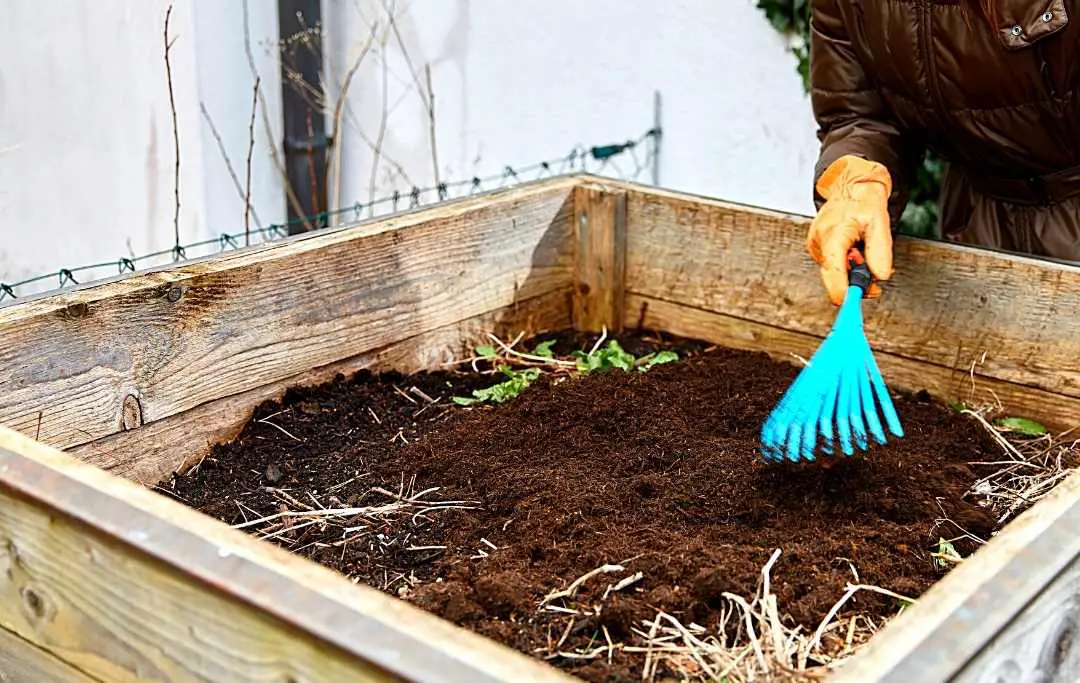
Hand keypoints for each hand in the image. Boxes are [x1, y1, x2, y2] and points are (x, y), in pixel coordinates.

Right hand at [807, 155, 894, 305]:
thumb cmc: (864, 201)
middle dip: (852, 284)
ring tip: (862, 256)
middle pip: (832, 277)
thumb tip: (880, 276)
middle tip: (873, 283)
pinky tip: (852, 253)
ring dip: (850, 273)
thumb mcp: (880, 222)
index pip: (834, 271)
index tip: (851, 303)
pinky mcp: (816, 247)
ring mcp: (815, 245)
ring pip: (833, 273)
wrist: (850, 186)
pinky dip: (844, 266)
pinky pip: (831, 266)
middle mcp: (819, 241)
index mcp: (834, 234)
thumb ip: (880, 251)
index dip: (842, 291)